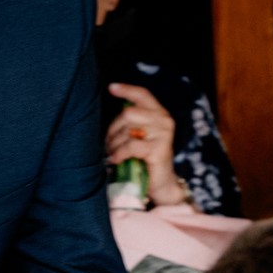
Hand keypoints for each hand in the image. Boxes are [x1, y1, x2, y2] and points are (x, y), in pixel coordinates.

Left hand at [106, 83, 182, 204]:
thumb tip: (110, 114)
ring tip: (113, 154)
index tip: (111, 87)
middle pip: (128, 113)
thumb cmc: (145, 159)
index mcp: (159, 114)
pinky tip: (116, 160)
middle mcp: (164, 120)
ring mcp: (163, 134)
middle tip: (109, 144)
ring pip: (127, 130)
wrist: (161, 184)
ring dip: (114, 144)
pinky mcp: (159, 149)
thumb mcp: (139, 136)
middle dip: (113, 129)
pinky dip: (119, 153)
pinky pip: (130, 146)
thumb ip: (131, 123)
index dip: (127, 90)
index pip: (143, 95)